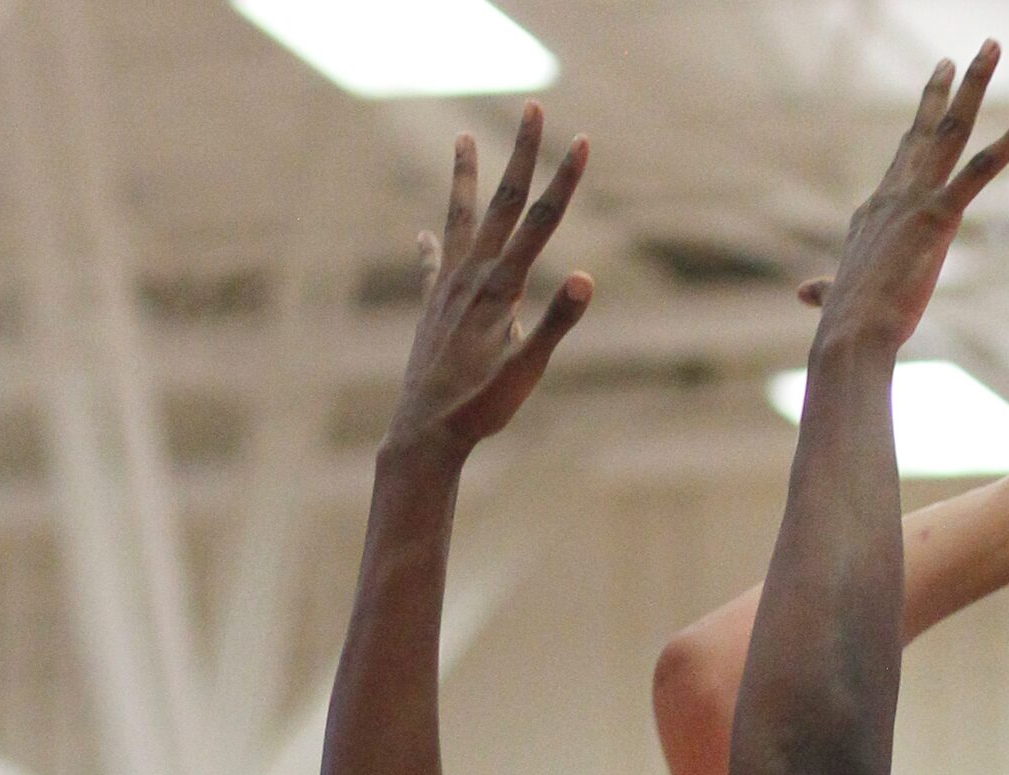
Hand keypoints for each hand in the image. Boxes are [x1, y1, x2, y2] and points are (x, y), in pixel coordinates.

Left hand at [386, 103, 592, 461]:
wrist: (423, 433)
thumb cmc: (479, 408)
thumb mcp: (526, 371)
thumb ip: (556, 323)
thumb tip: (585, 278)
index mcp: (499, 288)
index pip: (540, 223)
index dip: (563, 181)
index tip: (581, 140)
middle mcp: (470, 277)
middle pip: (503, 203)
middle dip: (522, 154)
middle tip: (534, 107)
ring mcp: (447, 289)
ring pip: (460, 219)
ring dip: (465, 177)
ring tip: (461, 136)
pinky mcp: (432, 309)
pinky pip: (432, 265)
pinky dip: (430, 245)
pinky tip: (422, 232)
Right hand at [797, 42, 1008, 352]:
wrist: (851, 336)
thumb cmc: (846, 327)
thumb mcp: (836, 297)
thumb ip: (825, 290)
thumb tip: (805, 293)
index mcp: (872, 213)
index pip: (898, 168)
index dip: (914, 140)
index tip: (929, 115)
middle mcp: (891, 195)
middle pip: (921, 131)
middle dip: (940, 91)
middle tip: (953, 59)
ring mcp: (915, 200)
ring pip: (950, 130)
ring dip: (974, 85)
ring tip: (991, 46)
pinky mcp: (938, 216)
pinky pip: (982, 168)